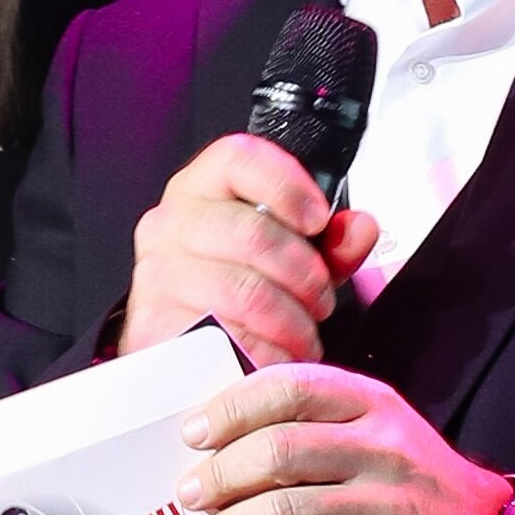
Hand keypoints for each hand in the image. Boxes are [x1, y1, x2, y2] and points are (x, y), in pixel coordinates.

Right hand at [119, 131, 365, 369]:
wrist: (185, 352)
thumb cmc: (236, 291)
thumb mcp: (293, 260)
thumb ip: (332, 242)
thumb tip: (359, 228)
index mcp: (201, 190)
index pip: (238, 159)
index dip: (286, 185)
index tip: (318, 219)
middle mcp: (171, 223)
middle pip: (251, 232)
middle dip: (303, 273)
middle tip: (320, 298)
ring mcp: (158, 273)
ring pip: (243, 289)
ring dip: (290, 319)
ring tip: (303, 333)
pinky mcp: (155, 324)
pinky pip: (225, 336)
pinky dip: (264, 352)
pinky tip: (276, 355)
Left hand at [183, 362, 510, 514]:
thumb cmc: (414, 486)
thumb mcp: (380, 431)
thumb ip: (316, 425)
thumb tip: (222, 440)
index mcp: (373, 407)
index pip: (287, 389)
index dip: (229, 410)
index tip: (194, 433)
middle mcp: (382, 451)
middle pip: (277, 452)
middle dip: (218, 476)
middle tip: (192, 495)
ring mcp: (388, 511)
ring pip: (284, 514)